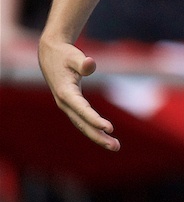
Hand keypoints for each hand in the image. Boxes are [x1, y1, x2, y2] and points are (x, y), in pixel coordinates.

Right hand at [37, 35, 119, 150]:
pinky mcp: (70, 104)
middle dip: (98, 136)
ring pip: (82, 125)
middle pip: (82, 124)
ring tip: (115, 146)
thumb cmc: (64, 54)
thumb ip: (82, 62)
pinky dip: (93, 128)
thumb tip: (90, 64)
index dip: (95, 119)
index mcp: (65, 93)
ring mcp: (66, 105)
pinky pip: (82, 120)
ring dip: (97, 136)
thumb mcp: (73, 56)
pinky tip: (105, 134)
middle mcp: (64, 103)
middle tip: (116, 147)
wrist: (50, 54)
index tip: (109, 128)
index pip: (82, 110)